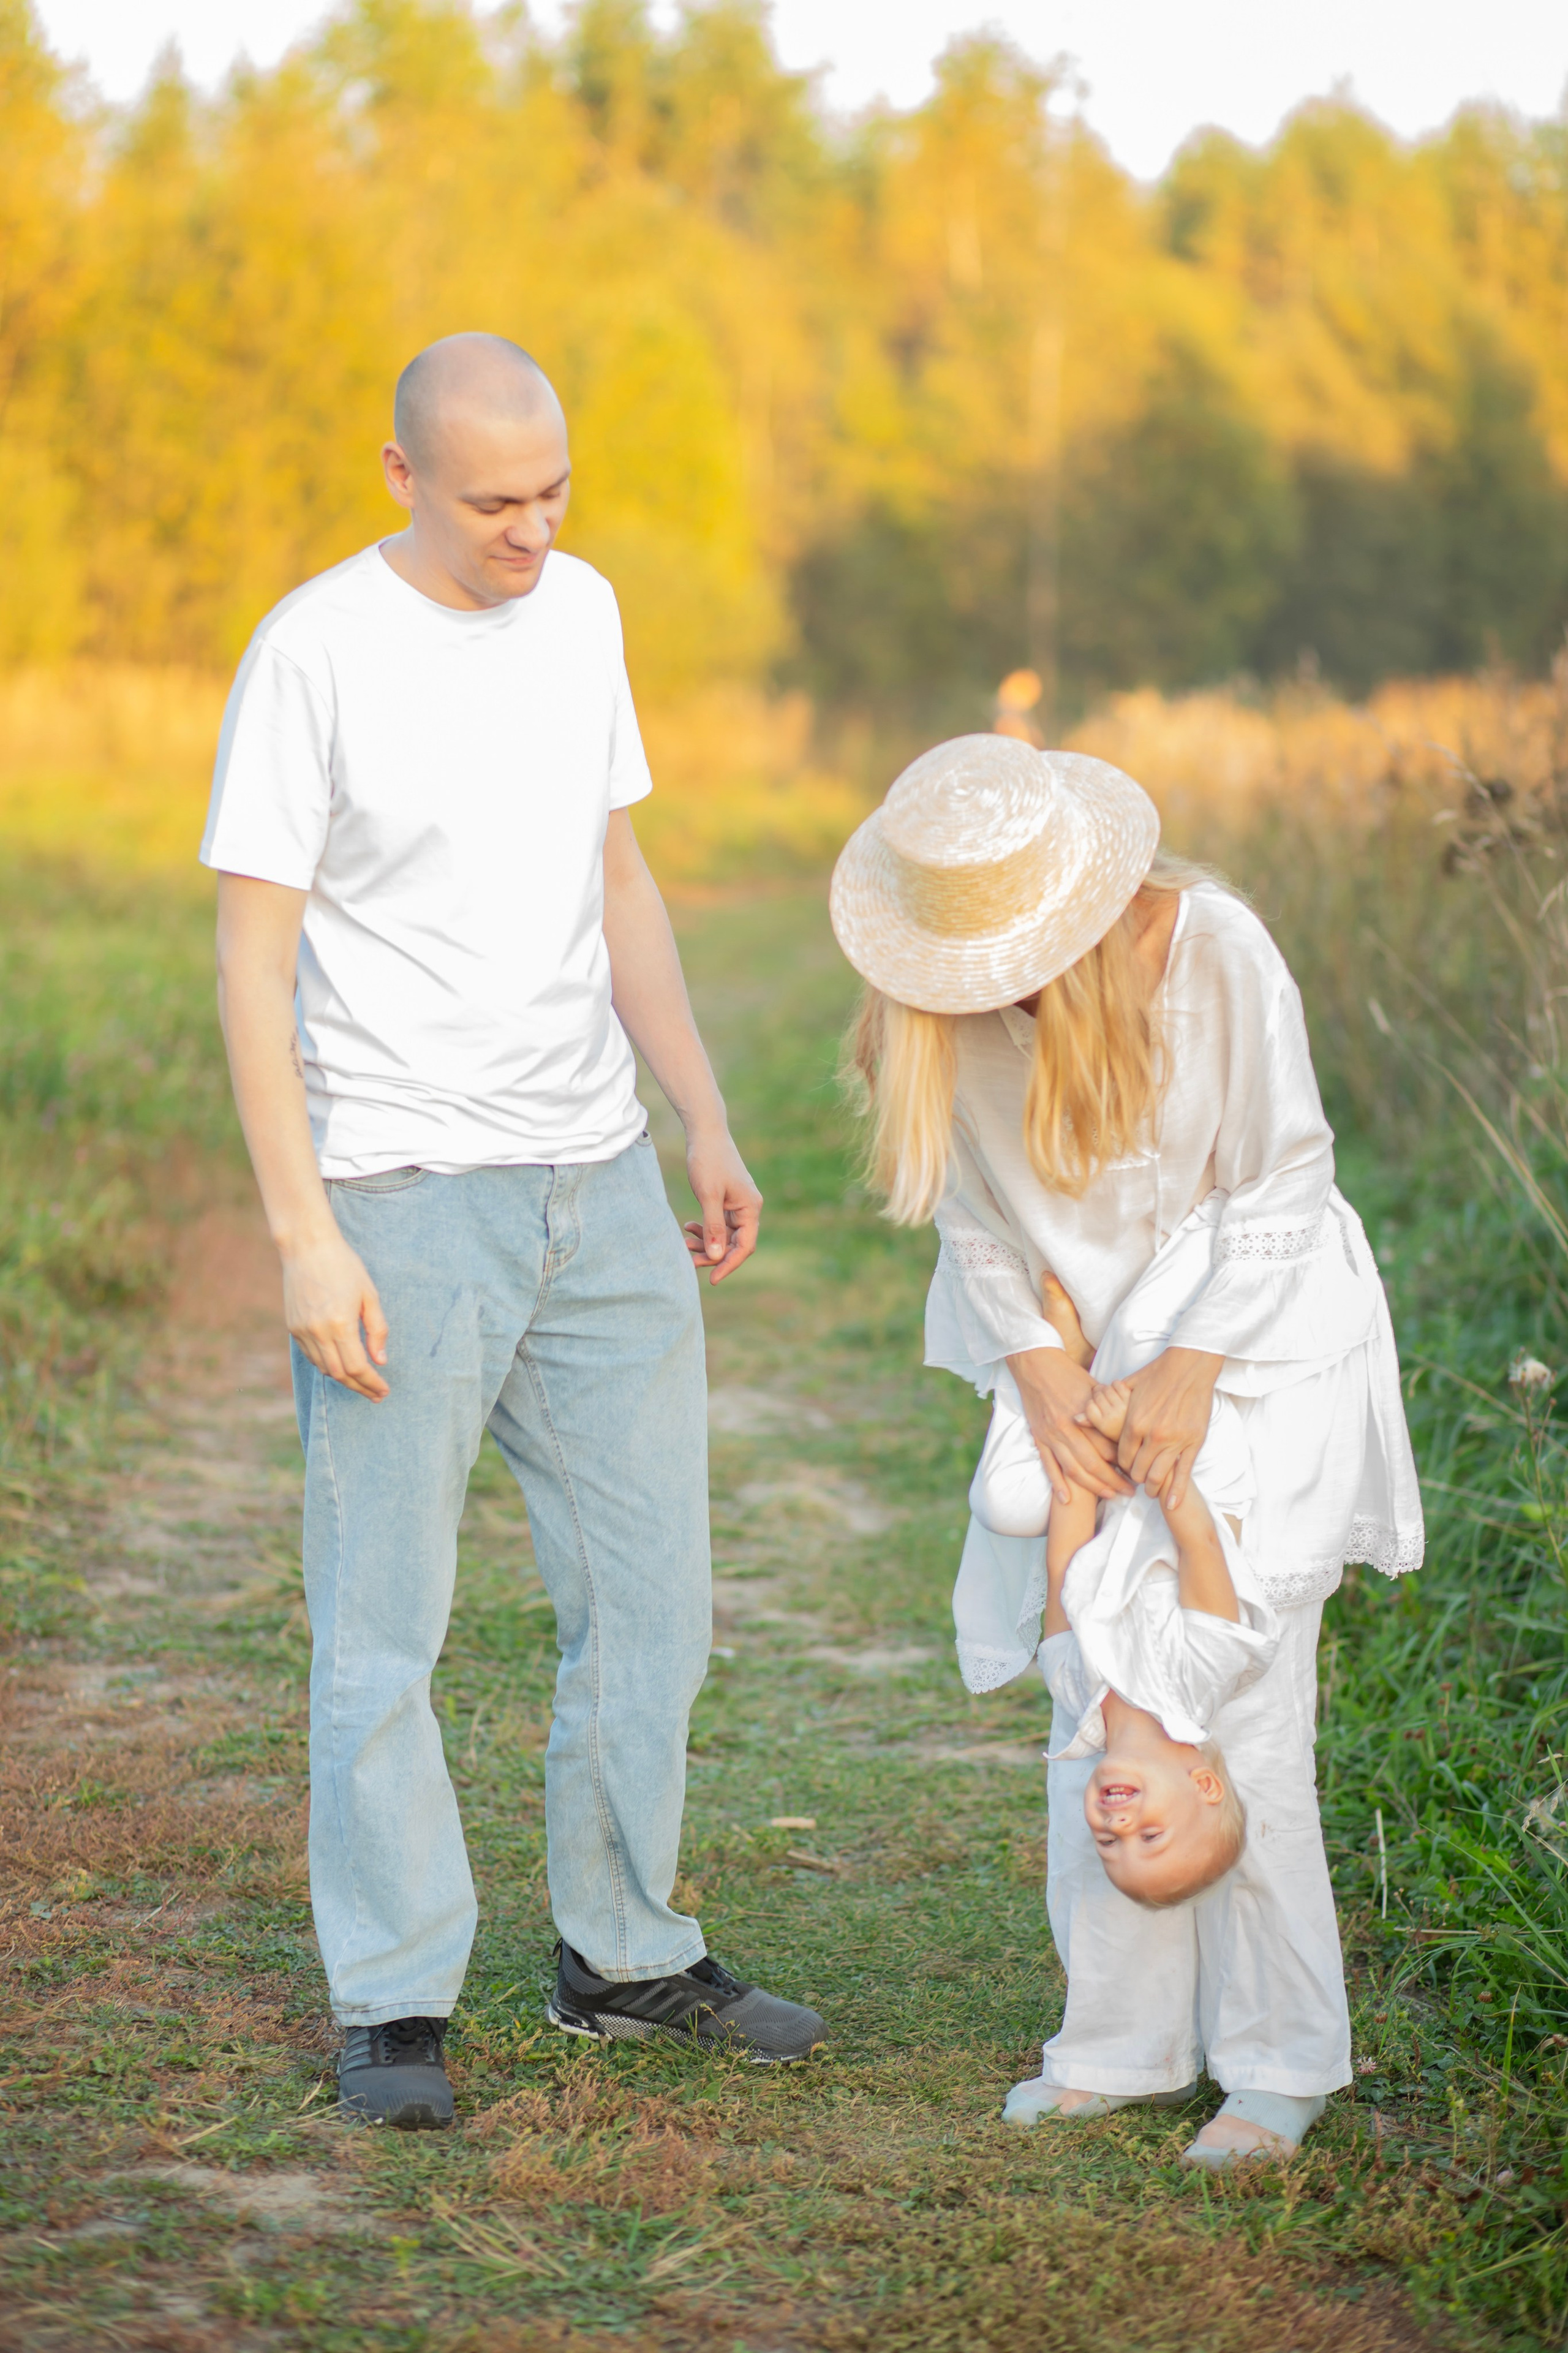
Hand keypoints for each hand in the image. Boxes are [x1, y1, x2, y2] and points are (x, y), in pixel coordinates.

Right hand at [281, 1228, 389, 1399]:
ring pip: (324, 1368)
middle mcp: (318, 1332)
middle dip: (360, 1387)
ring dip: (344, 1379)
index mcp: (340, 1324)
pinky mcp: (293, 1327)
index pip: (357, 1367)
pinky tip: (341, 1365)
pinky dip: (327, 1365)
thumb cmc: (344, 1266)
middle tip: (376, 1394)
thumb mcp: (369, 1295)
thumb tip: (381, 1360)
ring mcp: (302, 1331)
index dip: (372, 1383)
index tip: (384, 1391)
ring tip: (362, 1382)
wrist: (307, 1247)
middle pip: (340, 1374)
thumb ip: (377, 1330)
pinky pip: (311, 1356)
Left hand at [681, 1126, 762, 1284]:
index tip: (712, 1280)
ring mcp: (738, 1204)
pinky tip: (688, 1228)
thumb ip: (713, 1227)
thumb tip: (715, 1257)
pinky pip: (718, 1223)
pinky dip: (705, 1228)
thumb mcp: (708, 1196)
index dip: (728, 1264)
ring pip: (724, 1235)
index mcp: (750, 1208)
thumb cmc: (708, 1161)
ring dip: (706, 1242)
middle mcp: (748, 1208)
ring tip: (684, 1243)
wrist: (705, 1132)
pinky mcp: (727, 1200)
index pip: (744, 1246)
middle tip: (689, 1261)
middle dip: (713, 1254)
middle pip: (734, 1243)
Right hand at [1006, 1347, 1129, 1505]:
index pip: (1108, 1446)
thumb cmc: (1067, 1373)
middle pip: (1094, 1463)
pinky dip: (1057, 1484)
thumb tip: (1125, 1425)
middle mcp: (1068, 1428)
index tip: (1137, 1472)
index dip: (1124, 1462)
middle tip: (1129, 1492)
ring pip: (1073, 1469)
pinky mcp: (1038, 1437)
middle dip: (1114, 1481)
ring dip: (1092, 1487)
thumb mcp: (1094, 1387)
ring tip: (1109, 1496)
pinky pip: (1048, 1466)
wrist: (1035, 1363)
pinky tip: (1067, 1499)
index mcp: (1085, 1415)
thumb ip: (1107, 1409)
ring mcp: (1051, 1435)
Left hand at [1111, 1346, 1222, 1507]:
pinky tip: (1171, 1504)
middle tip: (1136, 1482)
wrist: (1189, 1365)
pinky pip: (1184, 1473)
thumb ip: (1101, 1407)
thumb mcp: (1125, 1388)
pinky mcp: (1193, 1442)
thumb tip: (1075, 1418)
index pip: (1122, 1457)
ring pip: (1158, 1476)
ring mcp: (1174, 1441)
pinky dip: (1176, 1492)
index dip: (1121, 1466)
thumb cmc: (1157, 1373)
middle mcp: (1153, 1436)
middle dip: (1136, 1478)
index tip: (1123, 1469)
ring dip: (1153, 1487)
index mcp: (1134, 1423)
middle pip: (1138, 1471)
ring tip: (1151, 1491)